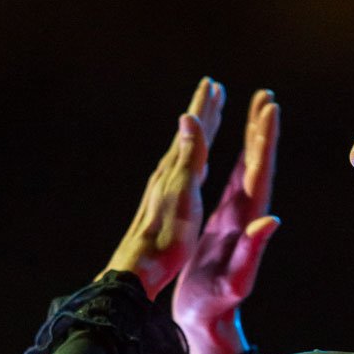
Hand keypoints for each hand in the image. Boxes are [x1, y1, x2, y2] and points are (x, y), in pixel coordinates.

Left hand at [93, 77, 226, 298]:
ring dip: (197, 132)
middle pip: (188, 136)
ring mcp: (164, 190)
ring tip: (204, 119)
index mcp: (176, 170)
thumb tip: (188, 118)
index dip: (206, 108)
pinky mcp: (163, 206)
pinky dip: (190, 159)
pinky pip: (181, 172)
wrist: (140, 268)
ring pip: (184, 152)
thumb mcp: (182, 194)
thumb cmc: (167, 237)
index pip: (194, 131)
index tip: (213, 84)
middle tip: (211, 89)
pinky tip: (190, 164)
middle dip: (203, 112)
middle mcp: (168, 175)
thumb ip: (188, 156)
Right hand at [171, 87, 280, 353]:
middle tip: (266, 96)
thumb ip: (253, 250)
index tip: (269, 109)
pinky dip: (234, 162)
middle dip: (261, 130)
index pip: (259, 173)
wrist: (208, 321)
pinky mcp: (223, 225)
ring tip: (256, 110)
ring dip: (251, 140)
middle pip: (256, 164)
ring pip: (245, 170)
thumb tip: (271, 221)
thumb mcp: (235, 278)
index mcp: (247, 221)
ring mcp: (235, 218)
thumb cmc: (218, 303)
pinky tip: (233, 150)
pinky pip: (230, 185)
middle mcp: (245, 215)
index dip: (264, 141)